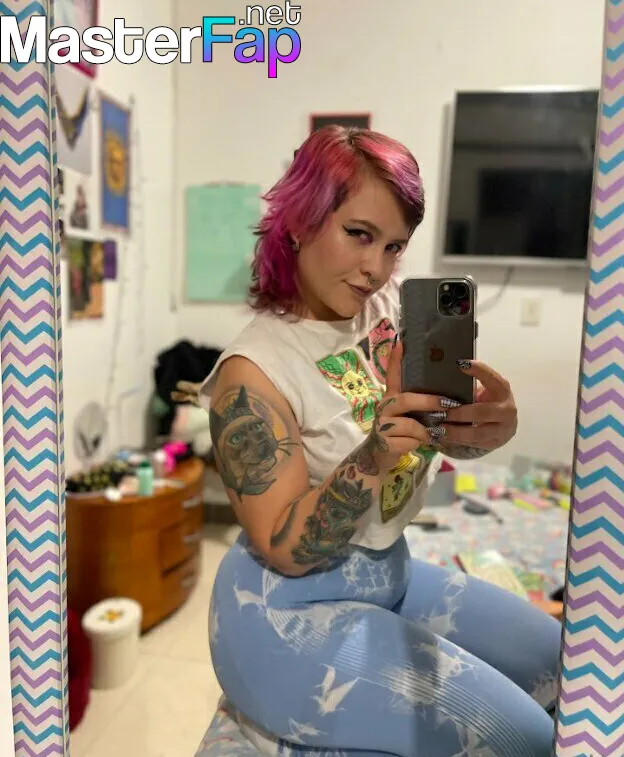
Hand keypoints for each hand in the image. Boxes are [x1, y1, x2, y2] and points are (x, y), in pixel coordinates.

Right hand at [360, 341, 456, 475]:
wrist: (378, 459)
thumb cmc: (398, 436)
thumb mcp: (407, 418)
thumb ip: (418, 407)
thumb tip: (446, 400)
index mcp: (390, 399)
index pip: (392, 376)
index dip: (396, 360)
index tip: (401, 342)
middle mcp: (383, 408)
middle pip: (407, 399)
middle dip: (430, 402)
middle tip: (449, 405)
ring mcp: (381, 425)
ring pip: (411, 424)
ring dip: (426, 431)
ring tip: (434, 434)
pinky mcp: (384, 442)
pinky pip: (409, 441)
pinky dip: (418, 445)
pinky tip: (418, 446)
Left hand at [440, 360, 517, 450]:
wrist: (503, 423)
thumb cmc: (486, 401)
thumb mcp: (482, 390)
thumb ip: (467, 386)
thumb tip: (439, 379)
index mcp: (502, 390)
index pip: (492, 378)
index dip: (478, 371)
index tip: (460, 364)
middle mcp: (506, 409)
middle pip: (482, 412)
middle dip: (460, 413)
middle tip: (441, 412)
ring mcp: (503, 429)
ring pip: (478, 433)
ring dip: (456, 432)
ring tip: (438, 429)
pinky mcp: (496, 443)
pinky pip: (475, 444)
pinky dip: (457, 441)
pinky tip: (443, 437)